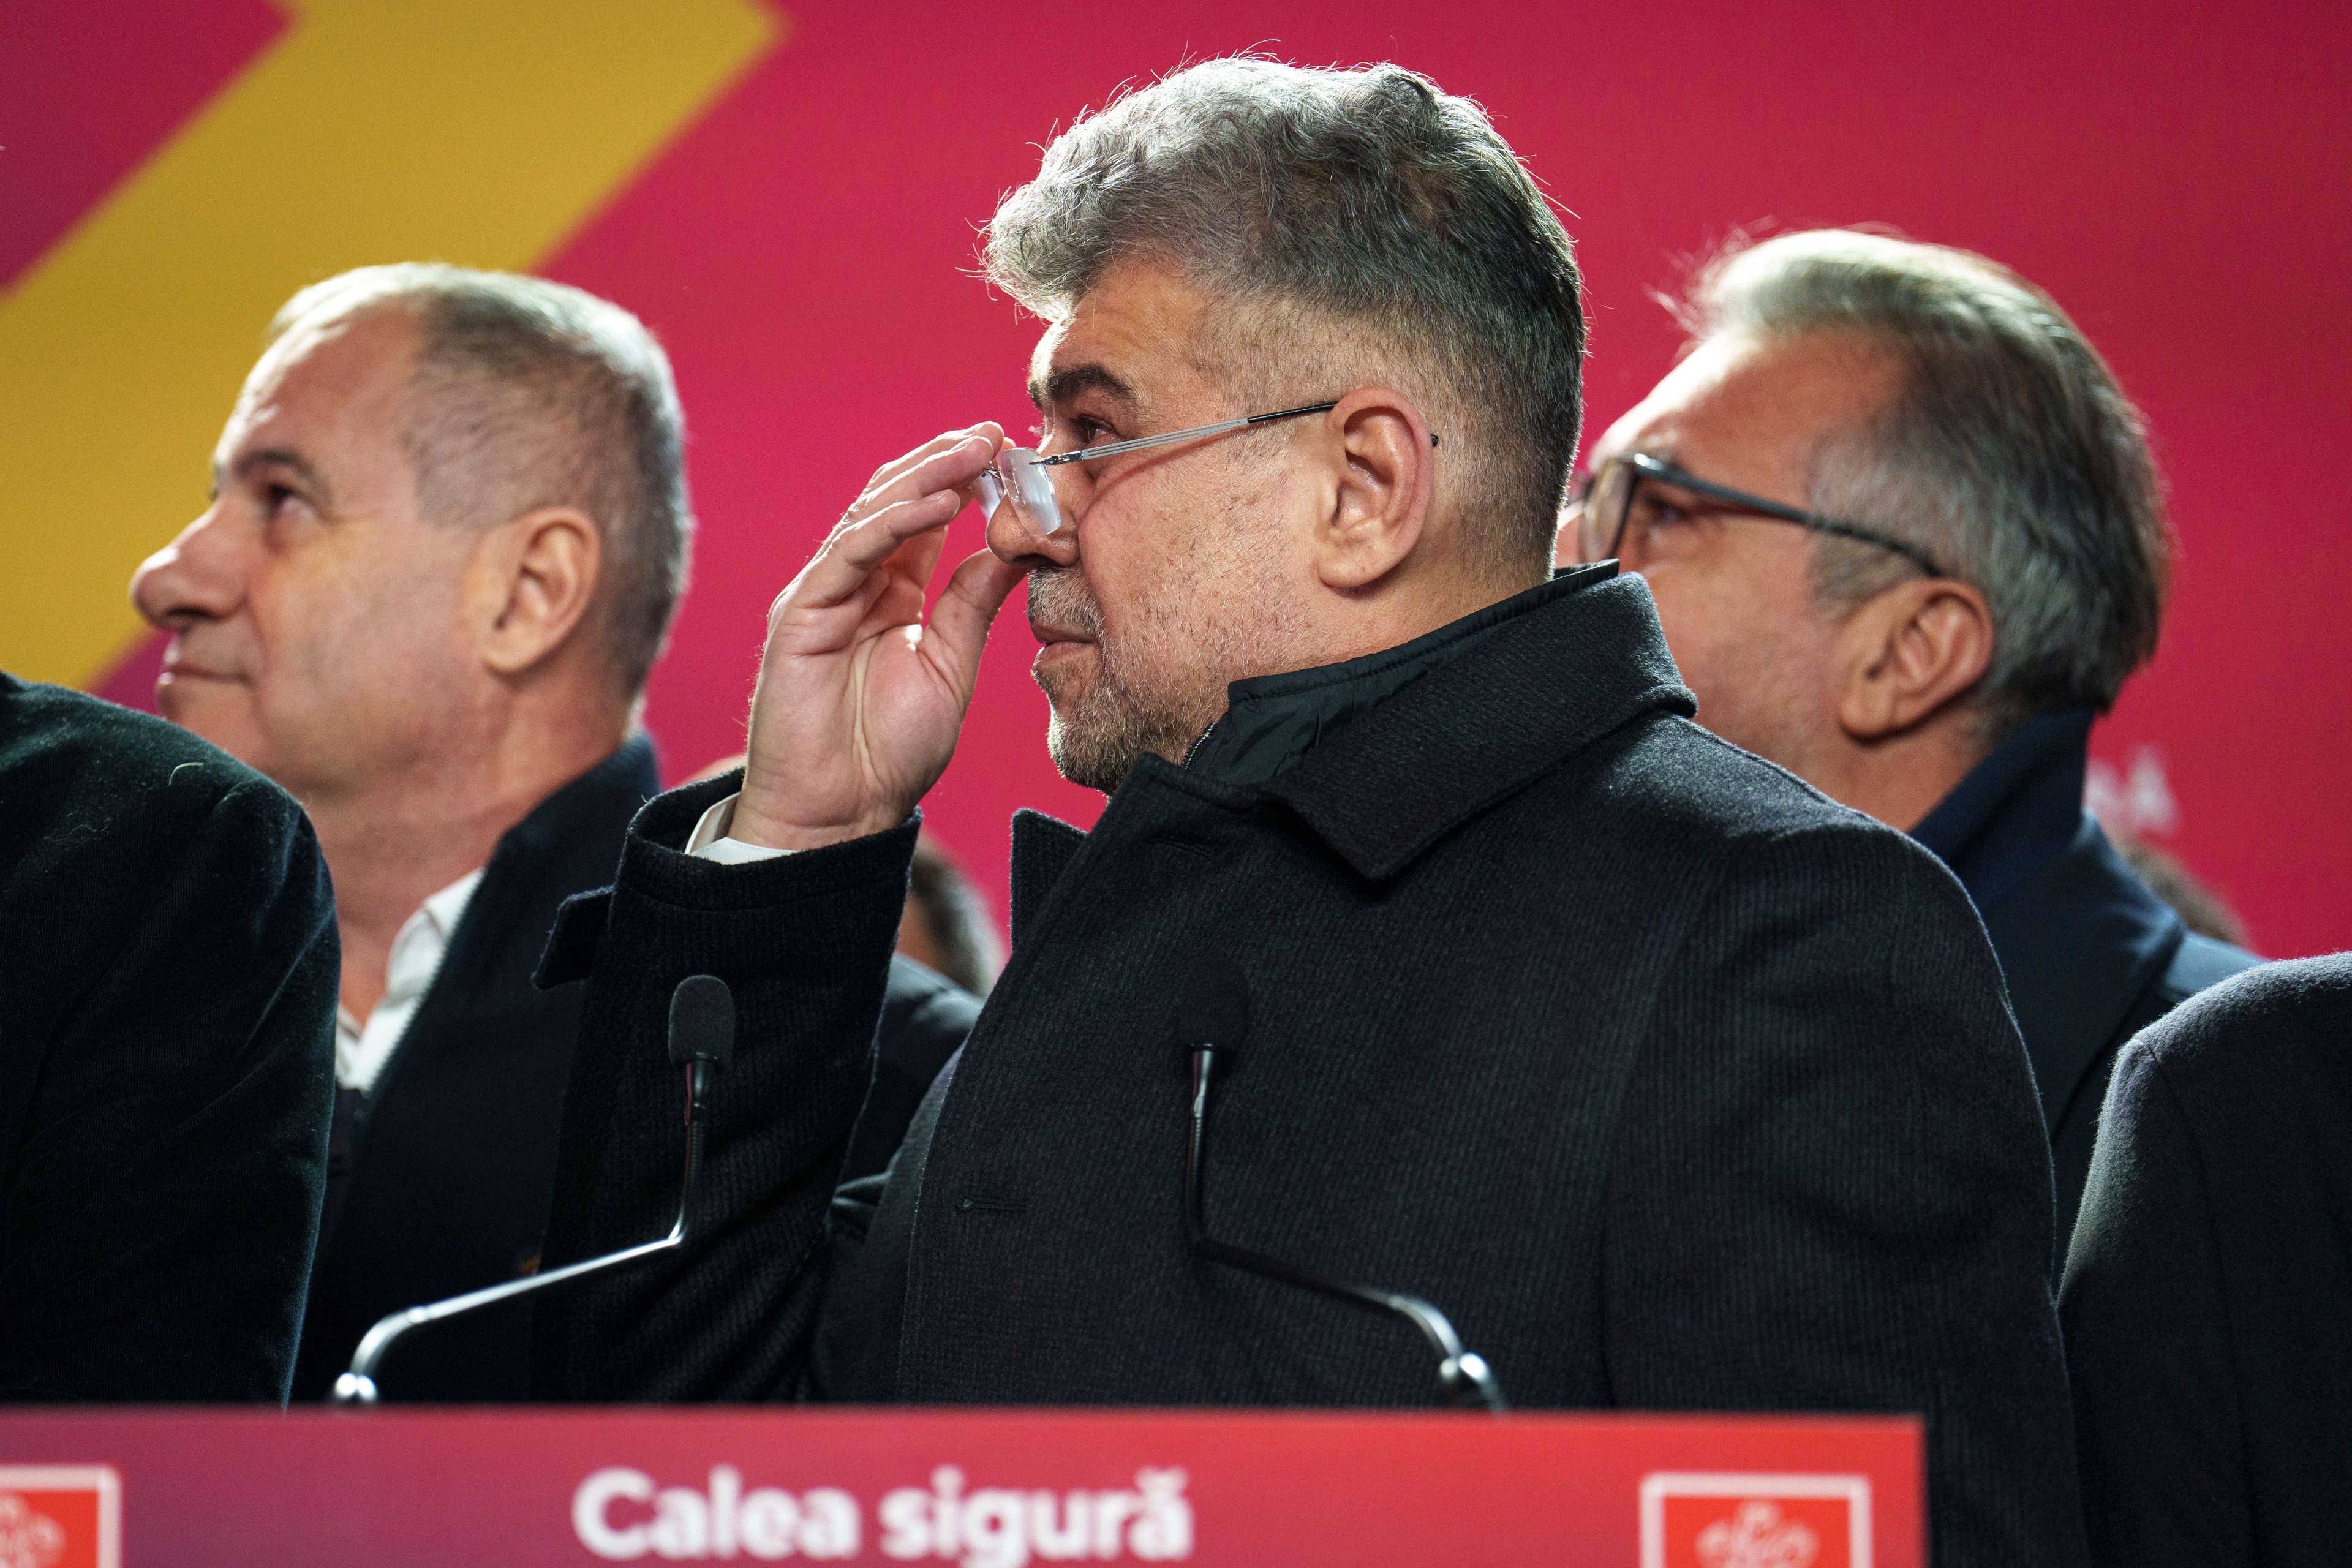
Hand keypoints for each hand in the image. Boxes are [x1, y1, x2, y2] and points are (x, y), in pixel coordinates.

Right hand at [731, 426, 1025, 850]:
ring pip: (873, 514)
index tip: (1011, 453)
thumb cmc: (890, 751)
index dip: (965, 481)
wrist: (841, 812)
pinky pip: (850, 551)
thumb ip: (973, 601)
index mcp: (892, 593)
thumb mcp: (952, 663)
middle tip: (996, 432)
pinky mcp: (802, 611)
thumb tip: (1016, 544)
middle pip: (898, 500)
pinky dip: (893, 521)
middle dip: (946, 461)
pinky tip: (937, 500)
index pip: (927, 519)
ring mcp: (825, 592)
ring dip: (926, 477)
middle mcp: (856, 583)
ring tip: (975, 449)